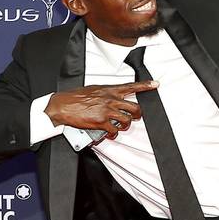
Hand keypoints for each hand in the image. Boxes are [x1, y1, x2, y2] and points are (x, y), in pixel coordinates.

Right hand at [43, 81, 158, 139]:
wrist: (63, 105)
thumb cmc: (75, 97)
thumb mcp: (93, 90)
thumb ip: (106, 93)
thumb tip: (112, 98)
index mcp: (109, 90)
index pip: (131, 86)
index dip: (145, 85)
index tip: (155, 84)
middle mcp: (111, 99)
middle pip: (135, 108)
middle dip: (138, 115)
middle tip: (135, 117)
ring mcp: (107, 111)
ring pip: (127, 121)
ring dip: (125, 126)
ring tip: (120, 127)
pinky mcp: (101, 122)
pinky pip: (114, 131)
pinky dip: (114, 135)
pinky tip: (110, 134)